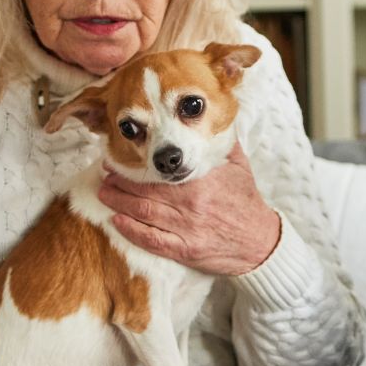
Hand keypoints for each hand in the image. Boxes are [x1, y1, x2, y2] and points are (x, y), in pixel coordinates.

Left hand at [97, 143, 281, 275]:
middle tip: (104, 174)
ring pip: (144, 213)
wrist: (261, 242)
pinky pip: (152, 241)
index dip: (135, 165)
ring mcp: (186, 229)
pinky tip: (117, 222)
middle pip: (145, 191)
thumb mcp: (239, 166)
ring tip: (104, 193)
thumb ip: (222, 141)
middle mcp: (191, 204)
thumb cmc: (247, 202)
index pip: (161, 169)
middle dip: (120, 182)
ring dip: (119, 203)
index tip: (119, 158)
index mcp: (201, 180)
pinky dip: (132, 231)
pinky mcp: (185, 250)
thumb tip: (210, 116)